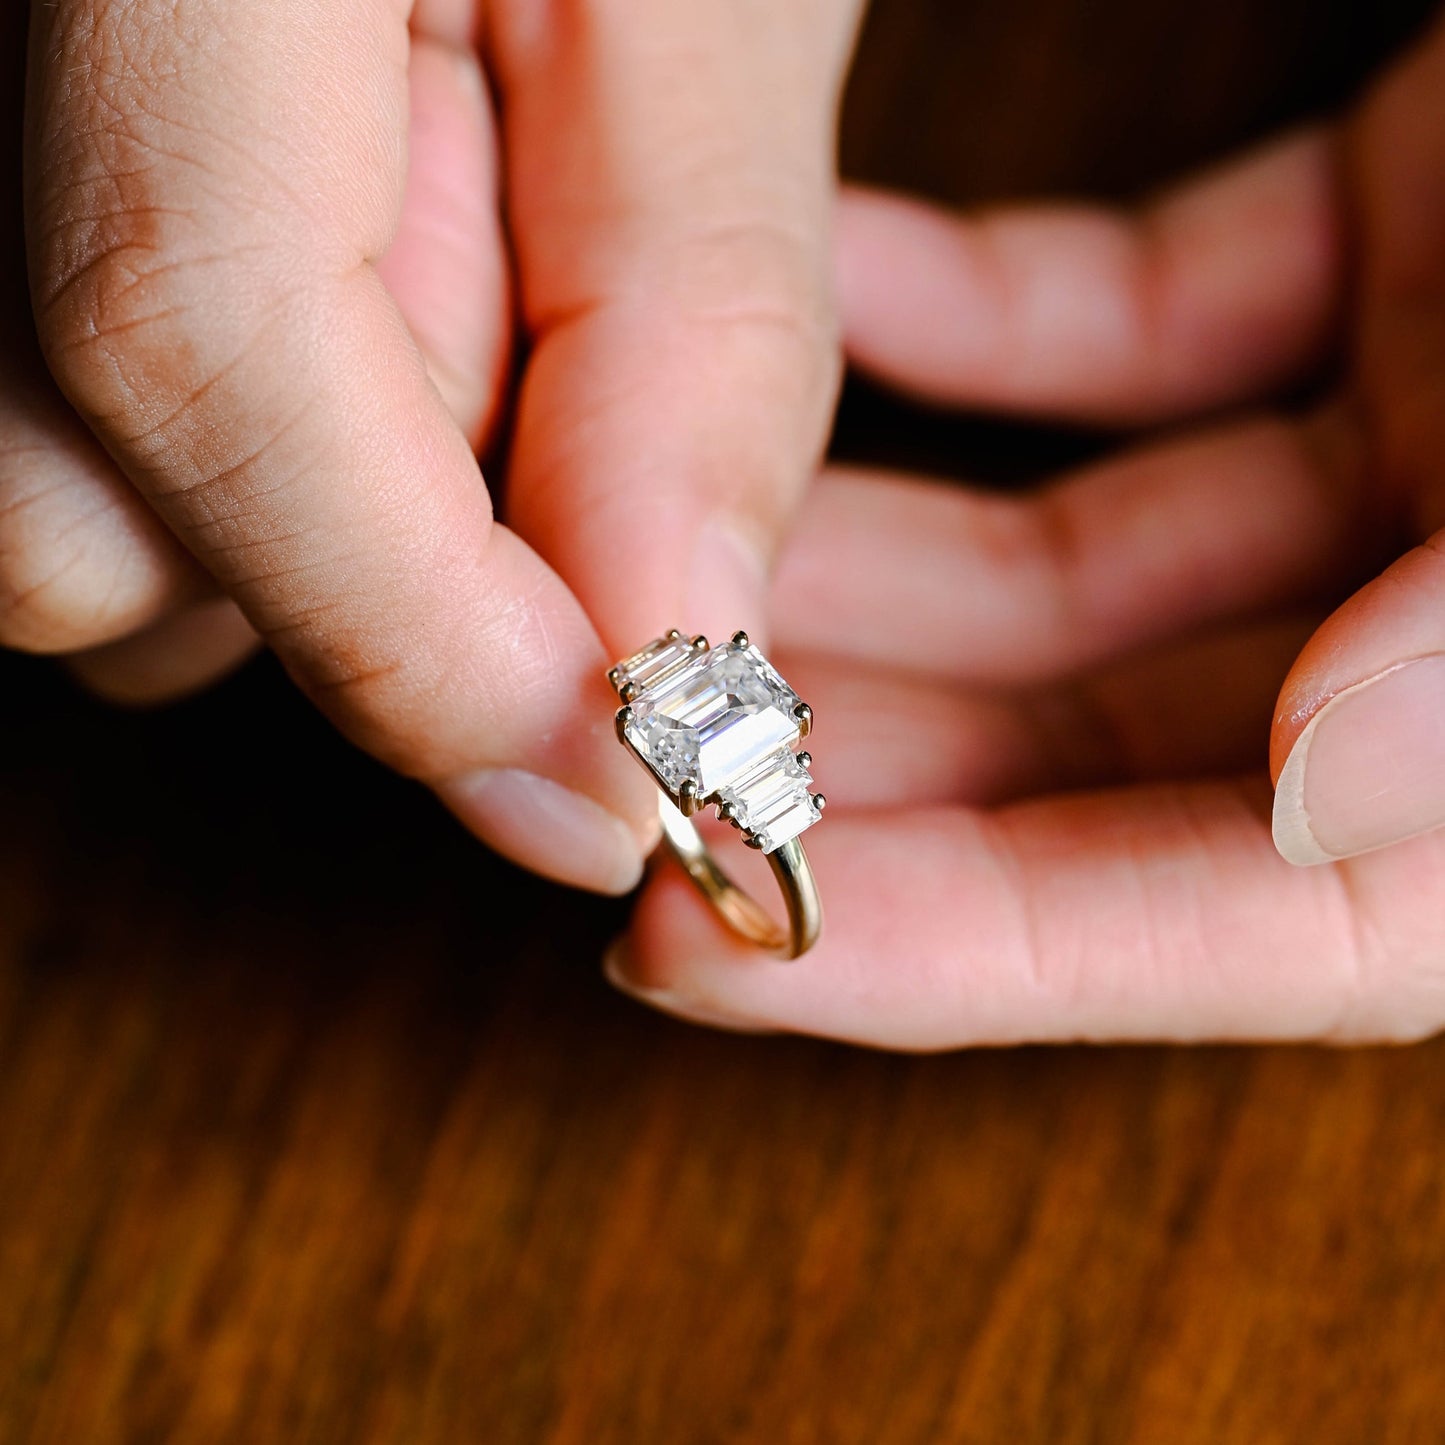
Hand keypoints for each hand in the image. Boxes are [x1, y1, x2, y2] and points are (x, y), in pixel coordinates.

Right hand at [0, 0, 859, 892]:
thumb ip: (690, 326)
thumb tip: (664, 663)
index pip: (189, 348)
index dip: (422, 639)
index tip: (615, 794)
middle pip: (84, 529)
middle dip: (371, 563)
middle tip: (522, 368)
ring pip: (63, 516)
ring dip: (302, 505)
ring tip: (427, 263)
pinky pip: (57, 433)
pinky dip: (240, 440)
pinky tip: (339, 261)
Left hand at [608, 15, 1444, 1045]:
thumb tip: (1338, 815)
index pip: (1231, 925)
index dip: (954, 954)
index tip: (690, 942)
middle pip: (1105, 756)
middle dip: (857, 762)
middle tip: (629, 746)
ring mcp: (1426, 434)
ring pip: (1075, 560)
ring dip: (866, 562)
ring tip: (659, 560)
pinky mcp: (1383, 260)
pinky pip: (1121, 325)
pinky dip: (965, 323)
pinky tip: (809, 315)